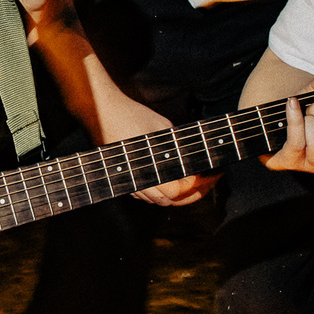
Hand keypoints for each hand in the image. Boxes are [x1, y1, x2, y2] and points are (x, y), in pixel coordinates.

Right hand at [97, 91, 217, 206]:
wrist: (104, 112)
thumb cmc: (132, 116)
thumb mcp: (163, 127)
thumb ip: (178, 147)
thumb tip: (193, 160)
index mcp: (148, 168)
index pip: (177, 190)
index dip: (197, 185)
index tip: (210, 175)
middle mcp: (137, 180)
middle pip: (169, 201)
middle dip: (191, 194)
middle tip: (206, 183)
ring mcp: (129, 181)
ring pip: (157, 201)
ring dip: (176, 196)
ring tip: (193, 183)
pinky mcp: (124, 180)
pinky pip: (145, 195)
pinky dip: (161, 193)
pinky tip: (172, 180)